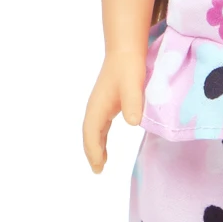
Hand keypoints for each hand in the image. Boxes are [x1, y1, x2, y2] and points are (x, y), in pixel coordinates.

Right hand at [83, 49, 145, 171]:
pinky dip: (100, 138)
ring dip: (95, 147)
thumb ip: (132, 103)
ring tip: (100, 164)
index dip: (93, 150)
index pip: (92, 132)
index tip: (98, 166)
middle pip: (89, 134)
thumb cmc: (129, 68)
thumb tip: (132, 123)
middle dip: (92, 152)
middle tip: (98, 170)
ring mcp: (100, 105)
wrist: (125, 51)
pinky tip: (105, 146)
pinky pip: (99, 126)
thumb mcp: (132, 85)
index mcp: (98, 106)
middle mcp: (95, 107)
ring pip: (93, 131)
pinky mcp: (107, 103)